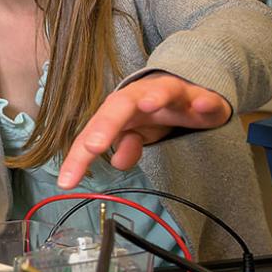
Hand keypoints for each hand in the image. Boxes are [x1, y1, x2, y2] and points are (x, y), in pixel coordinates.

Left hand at [58, 74, 230, 187]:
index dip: (79, 157)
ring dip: (154, 96)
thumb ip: (125, 146)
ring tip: (148, 104)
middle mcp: (141, 97)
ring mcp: (172, 94)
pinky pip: (205, 98)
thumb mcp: (136, 133)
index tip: (67, 181)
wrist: (189, 92)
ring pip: (162, 90)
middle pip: (119, 105)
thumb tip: (117, 162)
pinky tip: (201, 106)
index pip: (94, 132)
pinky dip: (205, 101)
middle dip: (107, 123)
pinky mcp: (202, 98)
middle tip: (94, 146)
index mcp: (118, 109)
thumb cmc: (154, 114)